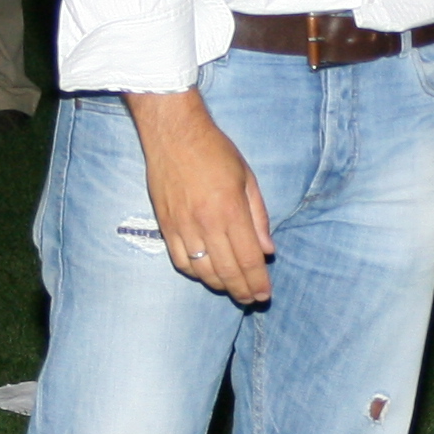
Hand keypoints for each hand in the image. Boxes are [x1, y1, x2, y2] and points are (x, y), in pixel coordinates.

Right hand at [126, 91, 277, 304]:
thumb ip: (258, 217)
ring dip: (220, 285)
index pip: (248, 258)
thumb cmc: (215, 150)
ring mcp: (182, 226)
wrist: (173, 133)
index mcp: (230, 210)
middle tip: (252, 300)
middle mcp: (206, 223)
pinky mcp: (165, 225)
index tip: (264, 294)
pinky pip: (180, 261)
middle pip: (226, 271)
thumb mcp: (247, 178)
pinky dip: (195, 273)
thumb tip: (267, 251)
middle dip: (242, 291)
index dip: (258, 281)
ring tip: (233, 289)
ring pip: (202, 271)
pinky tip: (206, 274)